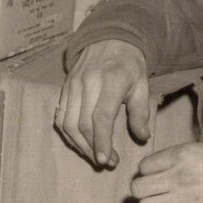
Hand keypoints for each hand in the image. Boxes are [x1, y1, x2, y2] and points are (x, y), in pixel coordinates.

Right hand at [55, 39, 150, 169]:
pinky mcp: (64, 89)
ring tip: (94, 155)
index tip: (106, 160)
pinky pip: (60, 117)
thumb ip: (141, 111)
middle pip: (83, 124)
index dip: (102, 141)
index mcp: (110, 81)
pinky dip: (68, 134)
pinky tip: (80, 143)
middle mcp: (87, 83)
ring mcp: (72, 85)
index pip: (101, 117)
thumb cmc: (129, 65)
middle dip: (93, 148)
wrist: (108, 39)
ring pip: (68, 123)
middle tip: (107, 162)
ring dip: (79, 145)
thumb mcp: (142, 85)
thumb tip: (142, 137)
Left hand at [130, 142, 202, 202]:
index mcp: (180, 155)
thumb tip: (170, 158)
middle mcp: (177, 177)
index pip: (145, 166)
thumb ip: (185, 152)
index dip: (147, 171)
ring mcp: (183, 199)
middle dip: (142, 190)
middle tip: (152, 191)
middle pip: (138, 189)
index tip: (154, 175)